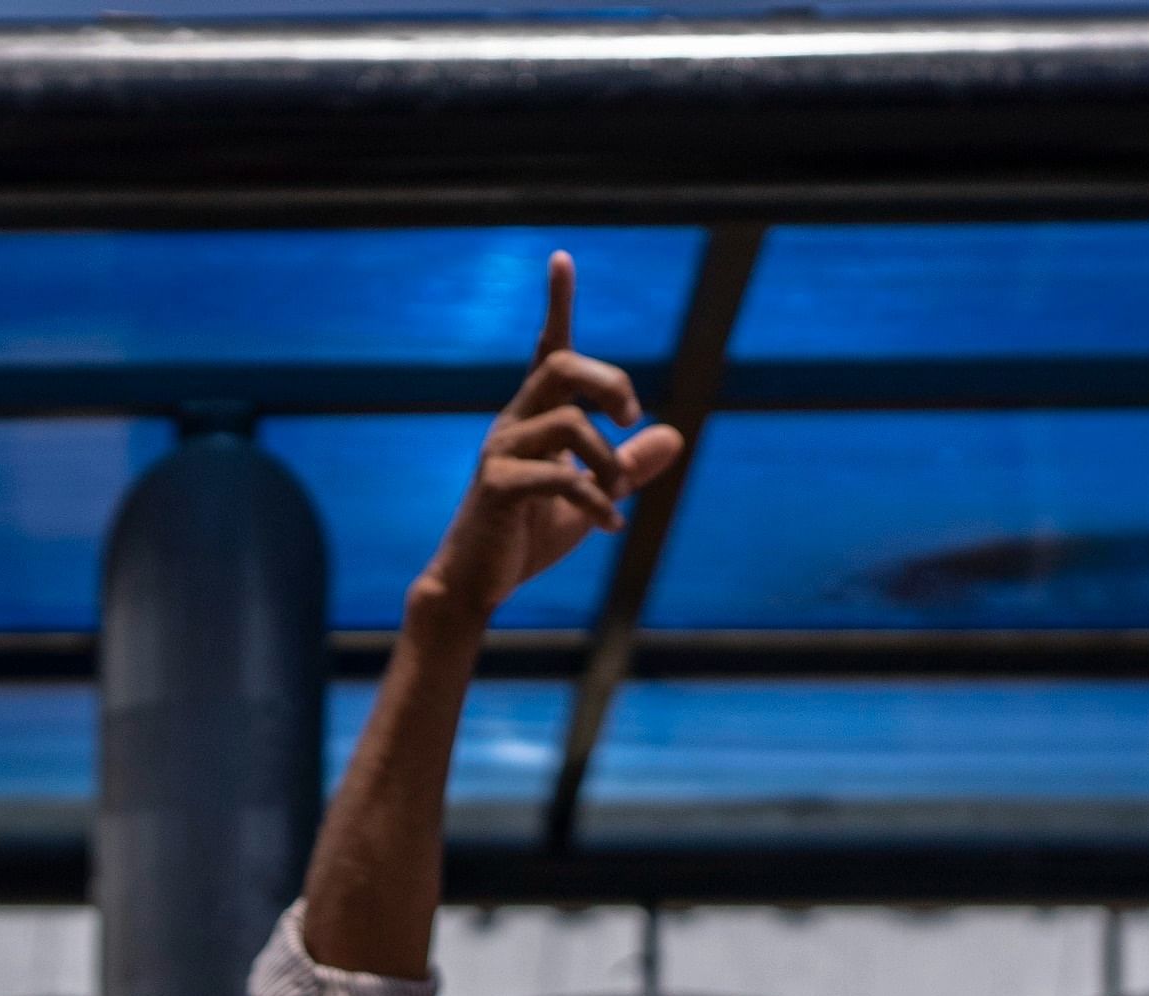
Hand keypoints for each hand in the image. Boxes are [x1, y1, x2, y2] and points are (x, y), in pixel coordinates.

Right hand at [418, 253, 687, 618]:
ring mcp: (501, 453)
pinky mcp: (497, 487)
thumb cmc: (525, 537)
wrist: (474, 584)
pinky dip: (595, 500)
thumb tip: (674, 435)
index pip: (548, 350)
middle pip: (561, 366)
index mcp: (533, 418)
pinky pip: (558, 476)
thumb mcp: (590, 499)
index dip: (557, 304)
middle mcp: (513, 424)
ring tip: (616, 496)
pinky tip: (610, 526)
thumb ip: (629, 468)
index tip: (562, 258)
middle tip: (631, 416)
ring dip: (609, 460)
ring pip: (569, 423)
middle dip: (609, 381)